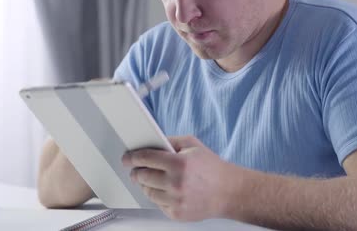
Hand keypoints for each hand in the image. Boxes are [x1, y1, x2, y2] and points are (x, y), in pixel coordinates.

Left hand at [122, 135, 238, 220]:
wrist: (229, 192)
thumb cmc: (213, 168)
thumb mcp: (193, 145)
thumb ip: (170, 141)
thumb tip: (150, 143)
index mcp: (179, 163)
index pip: (145, 158)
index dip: (132, 158)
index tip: (127, 158)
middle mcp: (176, 183)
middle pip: (142, 176)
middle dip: (137, 172)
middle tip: (137, 170)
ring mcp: (176, 200)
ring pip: (148, 192)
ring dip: (147, 185)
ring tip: (156, 180)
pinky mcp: (176, 213)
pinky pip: (158, 204)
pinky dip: (159, 197)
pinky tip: (168, 191)